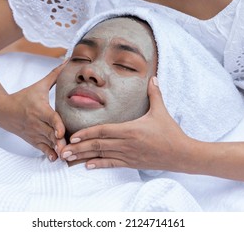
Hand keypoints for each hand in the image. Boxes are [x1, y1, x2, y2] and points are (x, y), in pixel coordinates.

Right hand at [0, 62, 66, 159]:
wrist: (2, 110)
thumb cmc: (24, 97)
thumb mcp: (39, 85)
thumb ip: (55, 75)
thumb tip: (67, 60)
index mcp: (40, 109)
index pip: (50, 118)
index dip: (56, 125)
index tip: (61, 133)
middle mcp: (37, 123)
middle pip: (50, 134)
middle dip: (60, 142)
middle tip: (71, 149)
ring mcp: (34, 133)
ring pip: (47, 143)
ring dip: (56, 149)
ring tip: (67, 155)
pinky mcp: (32, 140)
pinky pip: (41, 148)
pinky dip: (48, 154)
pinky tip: (55, 159)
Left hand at [60, 77, 196, 170]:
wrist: (182, 154)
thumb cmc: (170, 132)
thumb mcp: (161, 111)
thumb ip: (154, 94)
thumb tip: (153, 77)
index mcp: (131, 130)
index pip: (104, 131)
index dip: (87, 133)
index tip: (73, 136)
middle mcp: (126, 143)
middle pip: (98, 145)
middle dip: (79, 148)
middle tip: (62, 150)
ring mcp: (128, 155)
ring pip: (102, 156)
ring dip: (84, 157)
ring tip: (69, 159)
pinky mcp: (132, 163)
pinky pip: (112, 164)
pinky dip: (99, 165)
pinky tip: (87, 166)